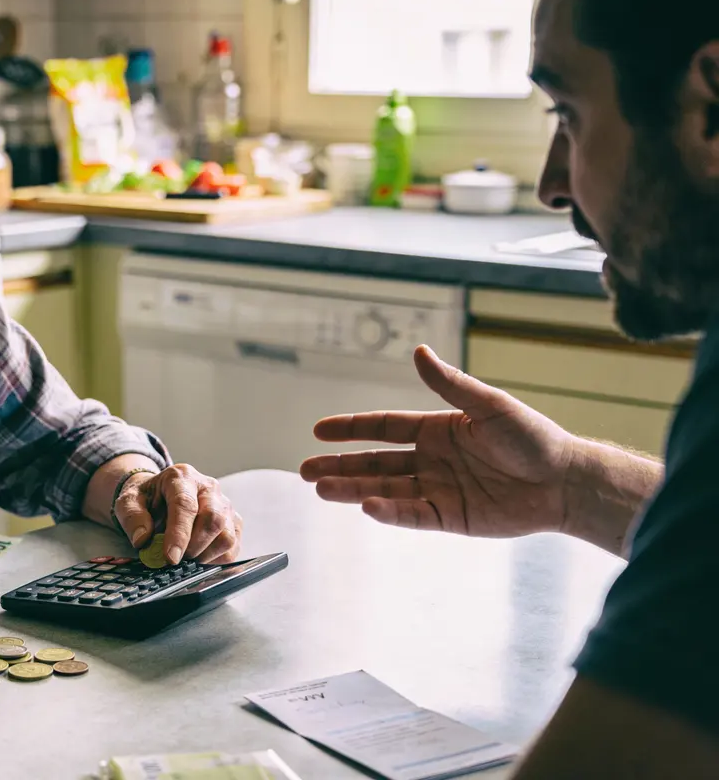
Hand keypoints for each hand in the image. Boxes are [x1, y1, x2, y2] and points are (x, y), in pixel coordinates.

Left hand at [113, 464, 242, 563]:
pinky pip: (233, 547)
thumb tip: (143, 539)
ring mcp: (224, 504)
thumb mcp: (128, 502)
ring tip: (185, 557)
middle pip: (212, 520)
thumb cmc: (147, 499)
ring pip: (227, 536)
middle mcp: (208, 487)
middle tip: (174, 559)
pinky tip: (198, 558)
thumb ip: (133, 518)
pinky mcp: (233, 522)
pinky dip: (216, 560)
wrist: (160, 496)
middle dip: (193, 547)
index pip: (185, 505)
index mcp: (181, 477)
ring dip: (205, 556)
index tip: (170, 557)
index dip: (179, 534)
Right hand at [299, 345, 578, 537]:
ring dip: (354, 489)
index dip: (351, 429)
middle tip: (306, 471)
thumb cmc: (533, 438)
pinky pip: (412, 514)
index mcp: (437, 430)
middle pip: (375, 463)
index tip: (320, 431)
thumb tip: (419, 352)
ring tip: (321, 489)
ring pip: (385, 490)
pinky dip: (389, 512)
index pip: (384, 428)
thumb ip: (450, 384)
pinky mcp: (451, 518)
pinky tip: (366, 506)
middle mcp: (431, 460)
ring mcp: (438, 490)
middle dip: (340, 467)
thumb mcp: (488, 406)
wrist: (566, 482)